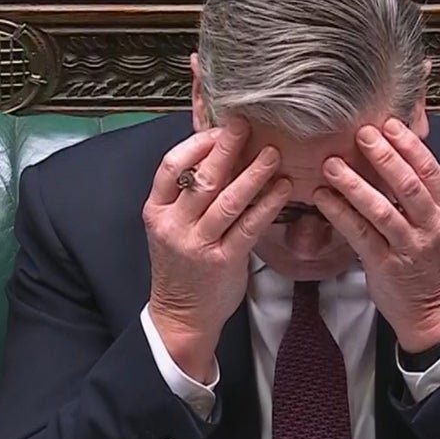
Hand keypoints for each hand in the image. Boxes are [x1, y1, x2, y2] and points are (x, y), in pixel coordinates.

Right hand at [143, 119, 290, 380]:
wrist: (181, 315)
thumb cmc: (183, 265)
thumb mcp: (173, 225)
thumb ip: (190, 193)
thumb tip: (221, 152)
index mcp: (156, 210)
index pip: (171, 165)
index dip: (197, 143)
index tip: (220, 128)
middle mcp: (174, 225)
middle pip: (202, 177)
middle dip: (227, 147)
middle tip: (249, 124)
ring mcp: (197, 244)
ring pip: (228, 199)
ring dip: (254, 173)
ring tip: (274, 153)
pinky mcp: (223, 261)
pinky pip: (248, 226)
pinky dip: (267, 204)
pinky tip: (283, 188)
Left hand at [314, 118, 439, 352]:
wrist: (433, 310)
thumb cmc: (428, 260)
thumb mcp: (435, 221)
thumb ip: (419, 190)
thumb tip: (394, 148)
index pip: (430, 170)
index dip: (409, 145)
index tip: (388, 122)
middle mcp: (432, 226)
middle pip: (407, 184)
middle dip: (383, 156)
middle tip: (361, 132)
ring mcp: (409, 247)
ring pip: (381, 209)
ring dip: (354, 183)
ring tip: (332, 163)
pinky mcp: (384, 265)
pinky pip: (359, 233)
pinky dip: (339, 212)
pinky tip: (323, 197)